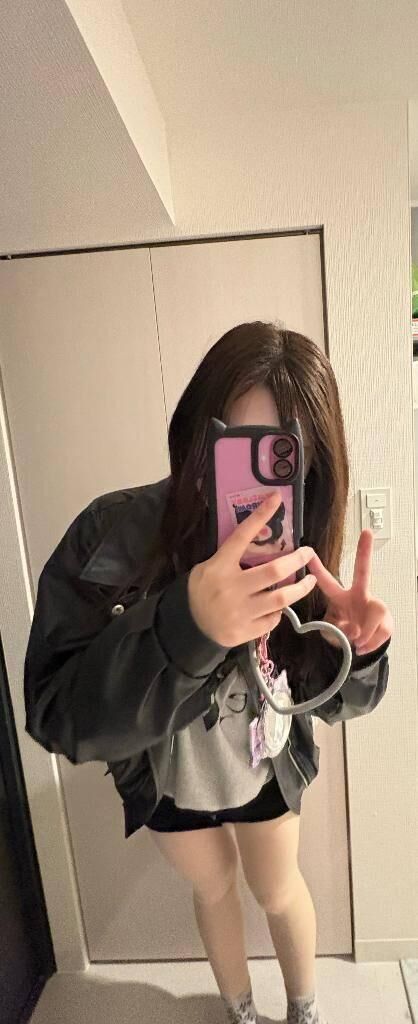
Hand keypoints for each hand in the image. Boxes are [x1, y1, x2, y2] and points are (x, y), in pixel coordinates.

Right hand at [188, 492, 316, 647]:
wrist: (188, 624)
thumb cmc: (202, 590)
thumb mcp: (208, 567)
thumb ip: (230, 558)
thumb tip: (259, 542)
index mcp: (220, 566)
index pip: (242, 536)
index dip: (260, 516)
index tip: (276, 499)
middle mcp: (231, 587)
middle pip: (274, 571)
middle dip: (297, 560)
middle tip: (308, 553)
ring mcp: (239, 611)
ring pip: (281, 598)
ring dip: (300, 589)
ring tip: (309, 581)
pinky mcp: (245, 631)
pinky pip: (272, 620)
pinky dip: (279, 612)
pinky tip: (279, 607)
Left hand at [307, 530, 392, 655]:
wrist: (364, 644)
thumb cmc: (345, 632)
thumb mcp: (332, 633)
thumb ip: (337, 630)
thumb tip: (355, 629)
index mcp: (340, 597)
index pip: (327, 582)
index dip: (317, 568)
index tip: (308, 552)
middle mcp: (359, 595)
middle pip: (363, 571)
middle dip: (364, 552)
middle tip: (367, 532)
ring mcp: (374, 604)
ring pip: (375, 614)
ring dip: (364, 633)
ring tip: (356, 642)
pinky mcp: (386, 618)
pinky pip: (379, 632)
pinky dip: (369, 644)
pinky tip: (364, 645)